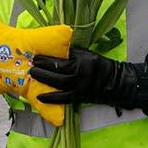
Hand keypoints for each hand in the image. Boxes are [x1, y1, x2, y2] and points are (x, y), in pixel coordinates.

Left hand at [29, 47, 143, 107]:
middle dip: (42, 68)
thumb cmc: (100, 66)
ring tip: (33, 75)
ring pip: (58, 83)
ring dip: (44, 79)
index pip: (61, 59)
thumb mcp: (88, 54)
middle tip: (31, 65)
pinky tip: (40, 96)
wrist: (115, 83)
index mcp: (82, 61)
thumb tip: (55, 49)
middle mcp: (80, 73)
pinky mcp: (80, 97)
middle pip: (57, 71)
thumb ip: (73, 53)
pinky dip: (51, 98)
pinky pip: (63, 98)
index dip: (46, 59)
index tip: (36, 56)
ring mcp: (80, 87)